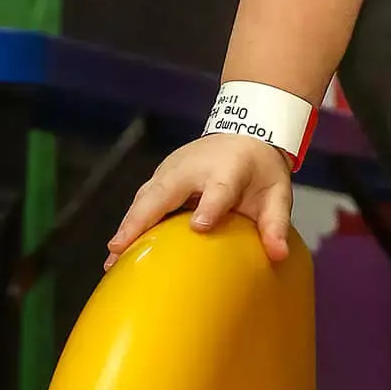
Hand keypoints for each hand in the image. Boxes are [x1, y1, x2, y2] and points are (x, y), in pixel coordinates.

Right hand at [104, 134, 294, 270]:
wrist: (244, 131)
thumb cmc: (260, 169)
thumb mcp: (277, 193)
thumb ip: (276, 223)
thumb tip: (278, 256)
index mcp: (228, 170)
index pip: (218, 189)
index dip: (210, 207)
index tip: (198, 227)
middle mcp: (192, 168)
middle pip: (163, 193)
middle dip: (141, 221)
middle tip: (120, 250)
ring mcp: (171, 169)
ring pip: (145, 198)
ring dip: (127, 225)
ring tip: (112, 258)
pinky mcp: (160, 176)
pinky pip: (142, 200)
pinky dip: (130, 222)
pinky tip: (120, 248)